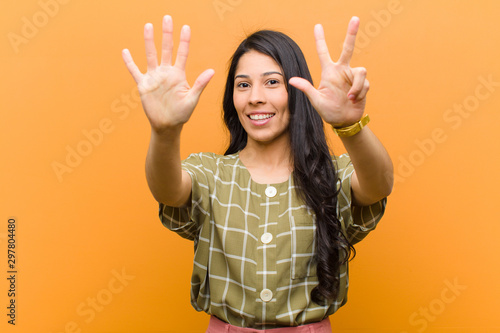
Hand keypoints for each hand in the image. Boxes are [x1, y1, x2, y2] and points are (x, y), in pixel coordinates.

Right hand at [121, 15, 213, 132]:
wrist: (167, 125)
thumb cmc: (182, 114)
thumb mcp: (192, 99)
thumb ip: (200, 84)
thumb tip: (212, 71)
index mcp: (178, 75)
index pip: (182, 53)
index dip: (184, 41)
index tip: (186, 27)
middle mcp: (166, 72)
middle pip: (166, 49)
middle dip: (167, 34)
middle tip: (167, 18)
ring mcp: (154, 77)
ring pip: (150, 55)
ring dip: (149, 41)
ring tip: (148, 26)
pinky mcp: (144, 85)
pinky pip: (135, 71)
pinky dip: (130, 62)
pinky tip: (125, 52)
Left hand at [289, 17, 367, 126]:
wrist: (344, 121)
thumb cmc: (328, 111)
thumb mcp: (316, 101)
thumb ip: (306, 88)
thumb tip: (292, 80)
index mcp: (329, 73)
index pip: (323, 53)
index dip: (320, 40)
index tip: (317, 26)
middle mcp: (342, 71)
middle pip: (348, 49)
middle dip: (352, 33)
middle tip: (355, 18)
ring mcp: (353, 77)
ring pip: (360, 70)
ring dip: (356, 86)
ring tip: (349, 97)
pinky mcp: (363, 84)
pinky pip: (364, 83)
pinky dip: (359, 92)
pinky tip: (353, 100)